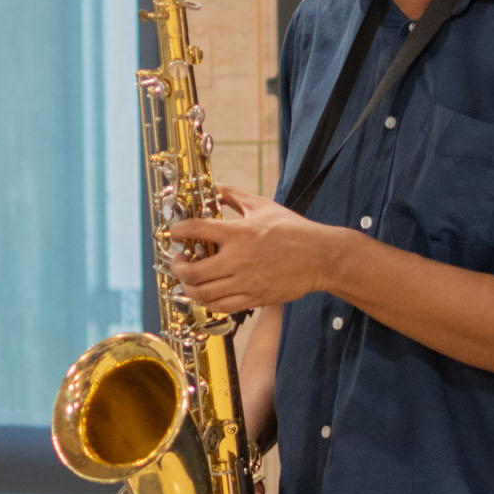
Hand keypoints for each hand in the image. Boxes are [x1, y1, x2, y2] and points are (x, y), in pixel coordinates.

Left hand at [165, 185, 342, 312]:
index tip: (172, 232)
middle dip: (178, 267)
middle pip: (193, 271)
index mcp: (240, 234)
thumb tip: (216, 187)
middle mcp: (239, 260)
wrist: (322, 258)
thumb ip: (235, 197)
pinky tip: (205, 293)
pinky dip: (207, 302)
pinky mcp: (255, 298)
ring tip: (187, 279)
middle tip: (177, 261)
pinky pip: (221, 307)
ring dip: (188, 287)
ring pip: (204, 293)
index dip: (178, 231)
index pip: (197, 230)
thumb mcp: (264, 207)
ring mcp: (246, 282)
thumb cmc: (294, 231)